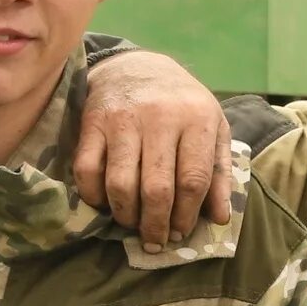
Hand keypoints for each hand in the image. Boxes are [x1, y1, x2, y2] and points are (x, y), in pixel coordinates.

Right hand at [73, 49, 233, 250]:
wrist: (139, 65)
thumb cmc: (182, 104)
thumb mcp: (213, 129)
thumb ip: (219, 173)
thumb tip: (219, 219)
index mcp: (197, 119)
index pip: (193, 180)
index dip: (186, 215)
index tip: (180, 232)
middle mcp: (160, 118)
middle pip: (156, 189)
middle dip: (156, 225)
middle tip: (155, 240)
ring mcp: (122, 119)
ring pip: (120, 185)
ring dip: (126, 216)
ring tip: (133, 224)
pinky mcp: (92, 122)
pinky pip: (87, 170)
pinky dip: (93, 196)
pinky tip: (106, 203)